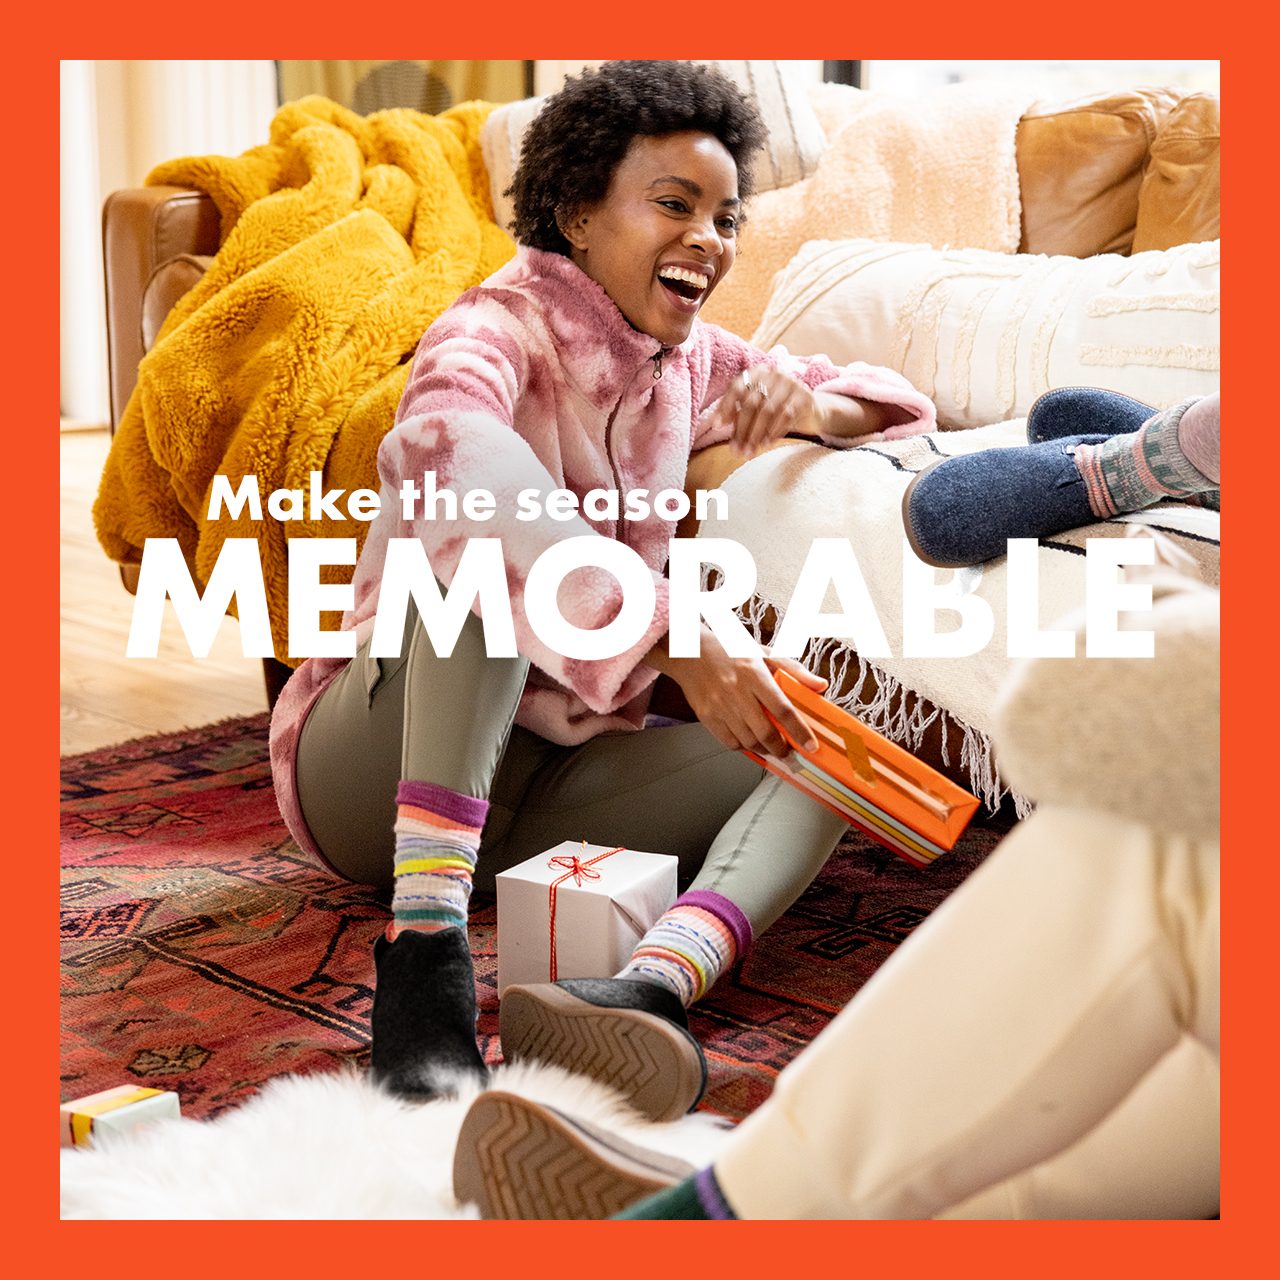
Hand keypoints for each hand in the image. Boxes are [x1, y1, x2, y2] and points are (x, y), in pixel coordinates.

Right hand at [647, 628, 828, 755]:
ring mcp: (720, 706)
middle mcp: (737, 692)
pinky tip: (752, 744)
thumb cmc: (729, 650)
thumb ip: (794, 670)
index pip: (782, 709)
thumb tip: (820, 685)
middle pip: (765, 732)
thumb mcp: (764, 653)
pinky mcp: (706, 716)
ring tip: (774, 749)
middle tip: (791, 754)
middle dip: (782, 749)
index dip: (799, 731)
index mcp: (754, 674)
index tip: (810, 746)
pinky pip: (729, 742)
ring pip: (748, 741)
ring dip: (765, 750)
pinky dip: (745, 748)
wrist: (689, 652)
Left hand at [712, 365, 821, 459]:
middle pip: (752, 402)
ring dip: (756, 434)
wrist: (812, 411)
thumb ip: (738, 413)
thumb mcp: (757, 409)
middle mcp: (774, 374)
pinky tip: (766, 445)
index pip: (737, 386)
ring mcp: (791, 383)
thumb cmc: (778, 410)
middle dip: (741, 429)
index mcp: (758, 372)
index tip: (717, 426)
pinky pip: (786, 415)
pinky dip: (774, 432)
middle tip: (736, 450)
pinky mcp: (805, 396)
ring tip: (750, 451)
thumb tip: (716, 424)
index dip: (725, 407)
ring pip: (768, 410)